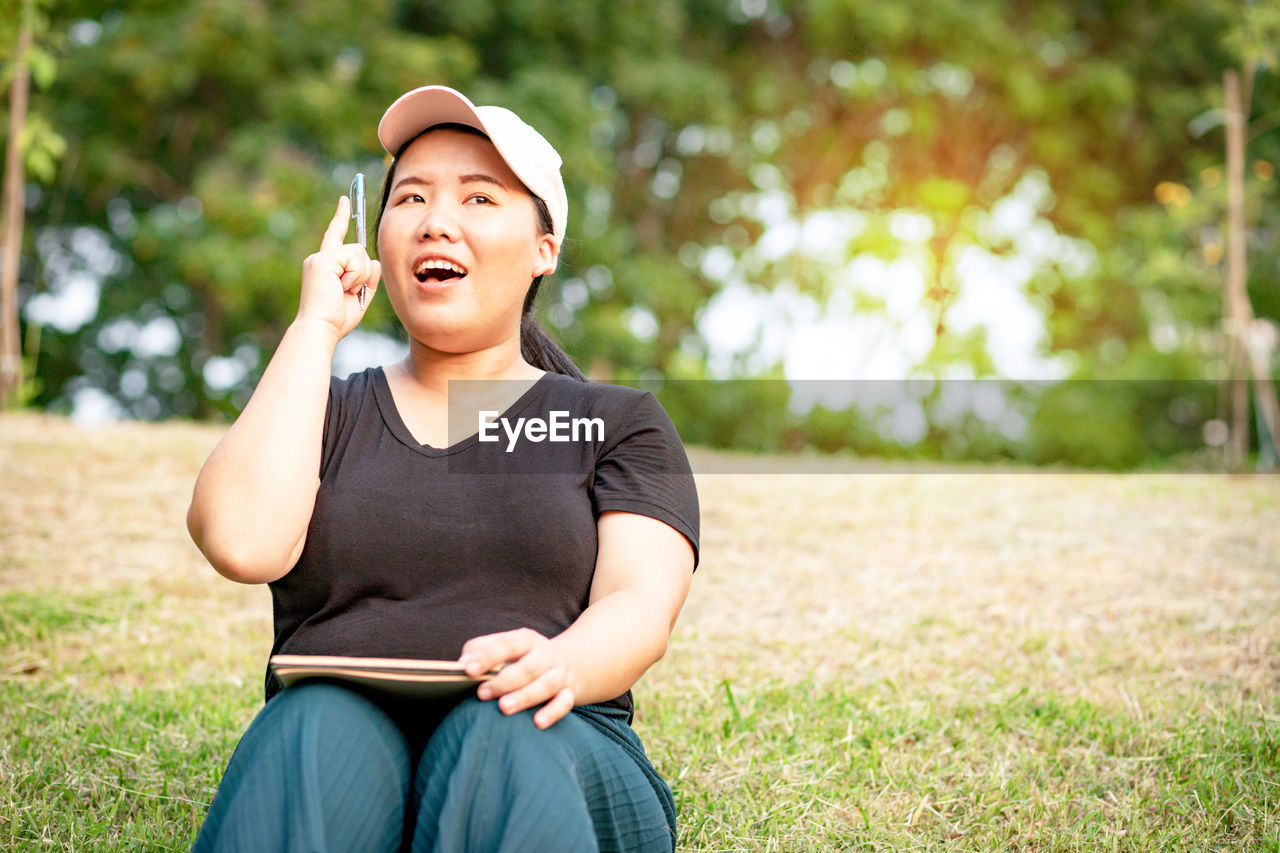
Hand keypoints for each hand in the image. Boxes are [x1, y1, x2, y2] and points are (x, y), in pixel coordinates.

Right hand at [296, 196, 381, 338]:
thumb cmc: (338, 318)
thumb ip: (369, 277)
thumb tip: (373, 260)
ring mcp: (320, 258)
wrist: (322, 328)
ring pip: (358, 253)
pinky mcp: (322, 261)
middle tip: (349, 291)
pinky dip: (355, 275)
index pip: (335, 235)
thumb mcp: (360, 295)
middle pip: (359, 249)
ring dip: (359, 275)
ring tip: (345, 290)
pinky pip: (354, 258)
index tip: (345, 199)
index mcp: (327, 265)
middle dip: (363, 272)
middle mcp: (320, 258)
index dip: (341, 216)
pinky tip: (343, 287)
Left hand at [459, 628, 575, 728]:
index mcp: (526, 639)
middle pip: (528, 667)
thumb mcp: (500, 647)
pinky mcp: (568, 692)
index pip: (508, 644)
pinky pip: (564, 703)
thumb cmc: (518, 658)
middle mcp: (546, 654)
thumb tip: (462, 665)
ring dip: (525, 697)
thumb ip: (478, 651)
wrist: (561, 663)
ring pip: (546, 684)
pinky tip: (537, 722)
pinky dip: (552, 712)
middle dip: (504, 681)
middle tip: (482, 693)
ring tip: (504, 708)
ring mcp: (560, 673)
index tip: (469, 670)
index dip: (488, 656)